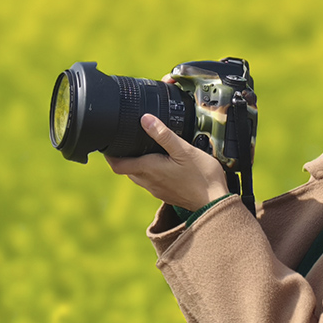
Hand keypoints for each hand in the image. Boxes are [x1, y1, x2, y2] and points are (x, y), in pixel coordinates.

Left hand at [104, 114, 229, 211]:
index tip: (108, 143)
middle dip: (123, 157)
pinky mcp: (166, 194)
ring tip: (143, 149)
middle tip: (126, 141)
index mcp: (149, 169)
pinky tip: (161, 163)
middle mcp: (149, 182)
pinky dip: (149, 171)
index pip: (117, 165)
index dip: (109, 155)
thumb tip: (145, 119)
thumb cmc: (202, 177)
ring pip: (138, 176)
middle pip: (126, 170)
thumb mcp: (184, 150)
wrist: (215, 203)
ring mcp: (157, 190)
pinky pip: (150, 181)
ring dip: (136, 164)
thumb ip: (163, 135)